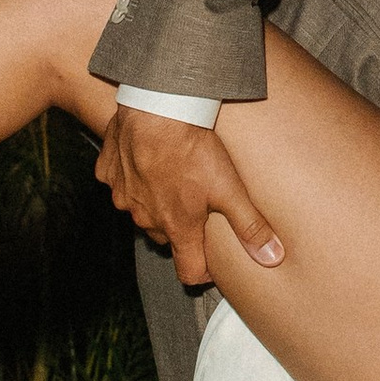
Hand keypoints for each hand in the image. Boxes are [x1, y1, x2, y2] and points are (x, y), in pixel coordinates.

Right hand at [93, 110, 283, 282]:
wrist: (156, 107)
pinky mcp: (108, 173)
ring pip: (143, 210)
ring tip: (175, 176)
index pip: (189, 272)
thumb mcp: (229, 188)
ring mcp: (123, 197)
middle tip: (197, 203)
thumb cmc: (192, 148)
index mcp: (177, 228)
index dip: (203, 271)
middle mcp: (145, 219)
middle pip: (166, 238)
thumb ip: (249, 226)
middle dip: (181, 227)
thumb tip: (272, 257)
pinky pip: (122, 184)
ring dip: (156, 202)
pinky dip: (134, 177)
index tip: (212, 260)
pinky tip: (149, 158)